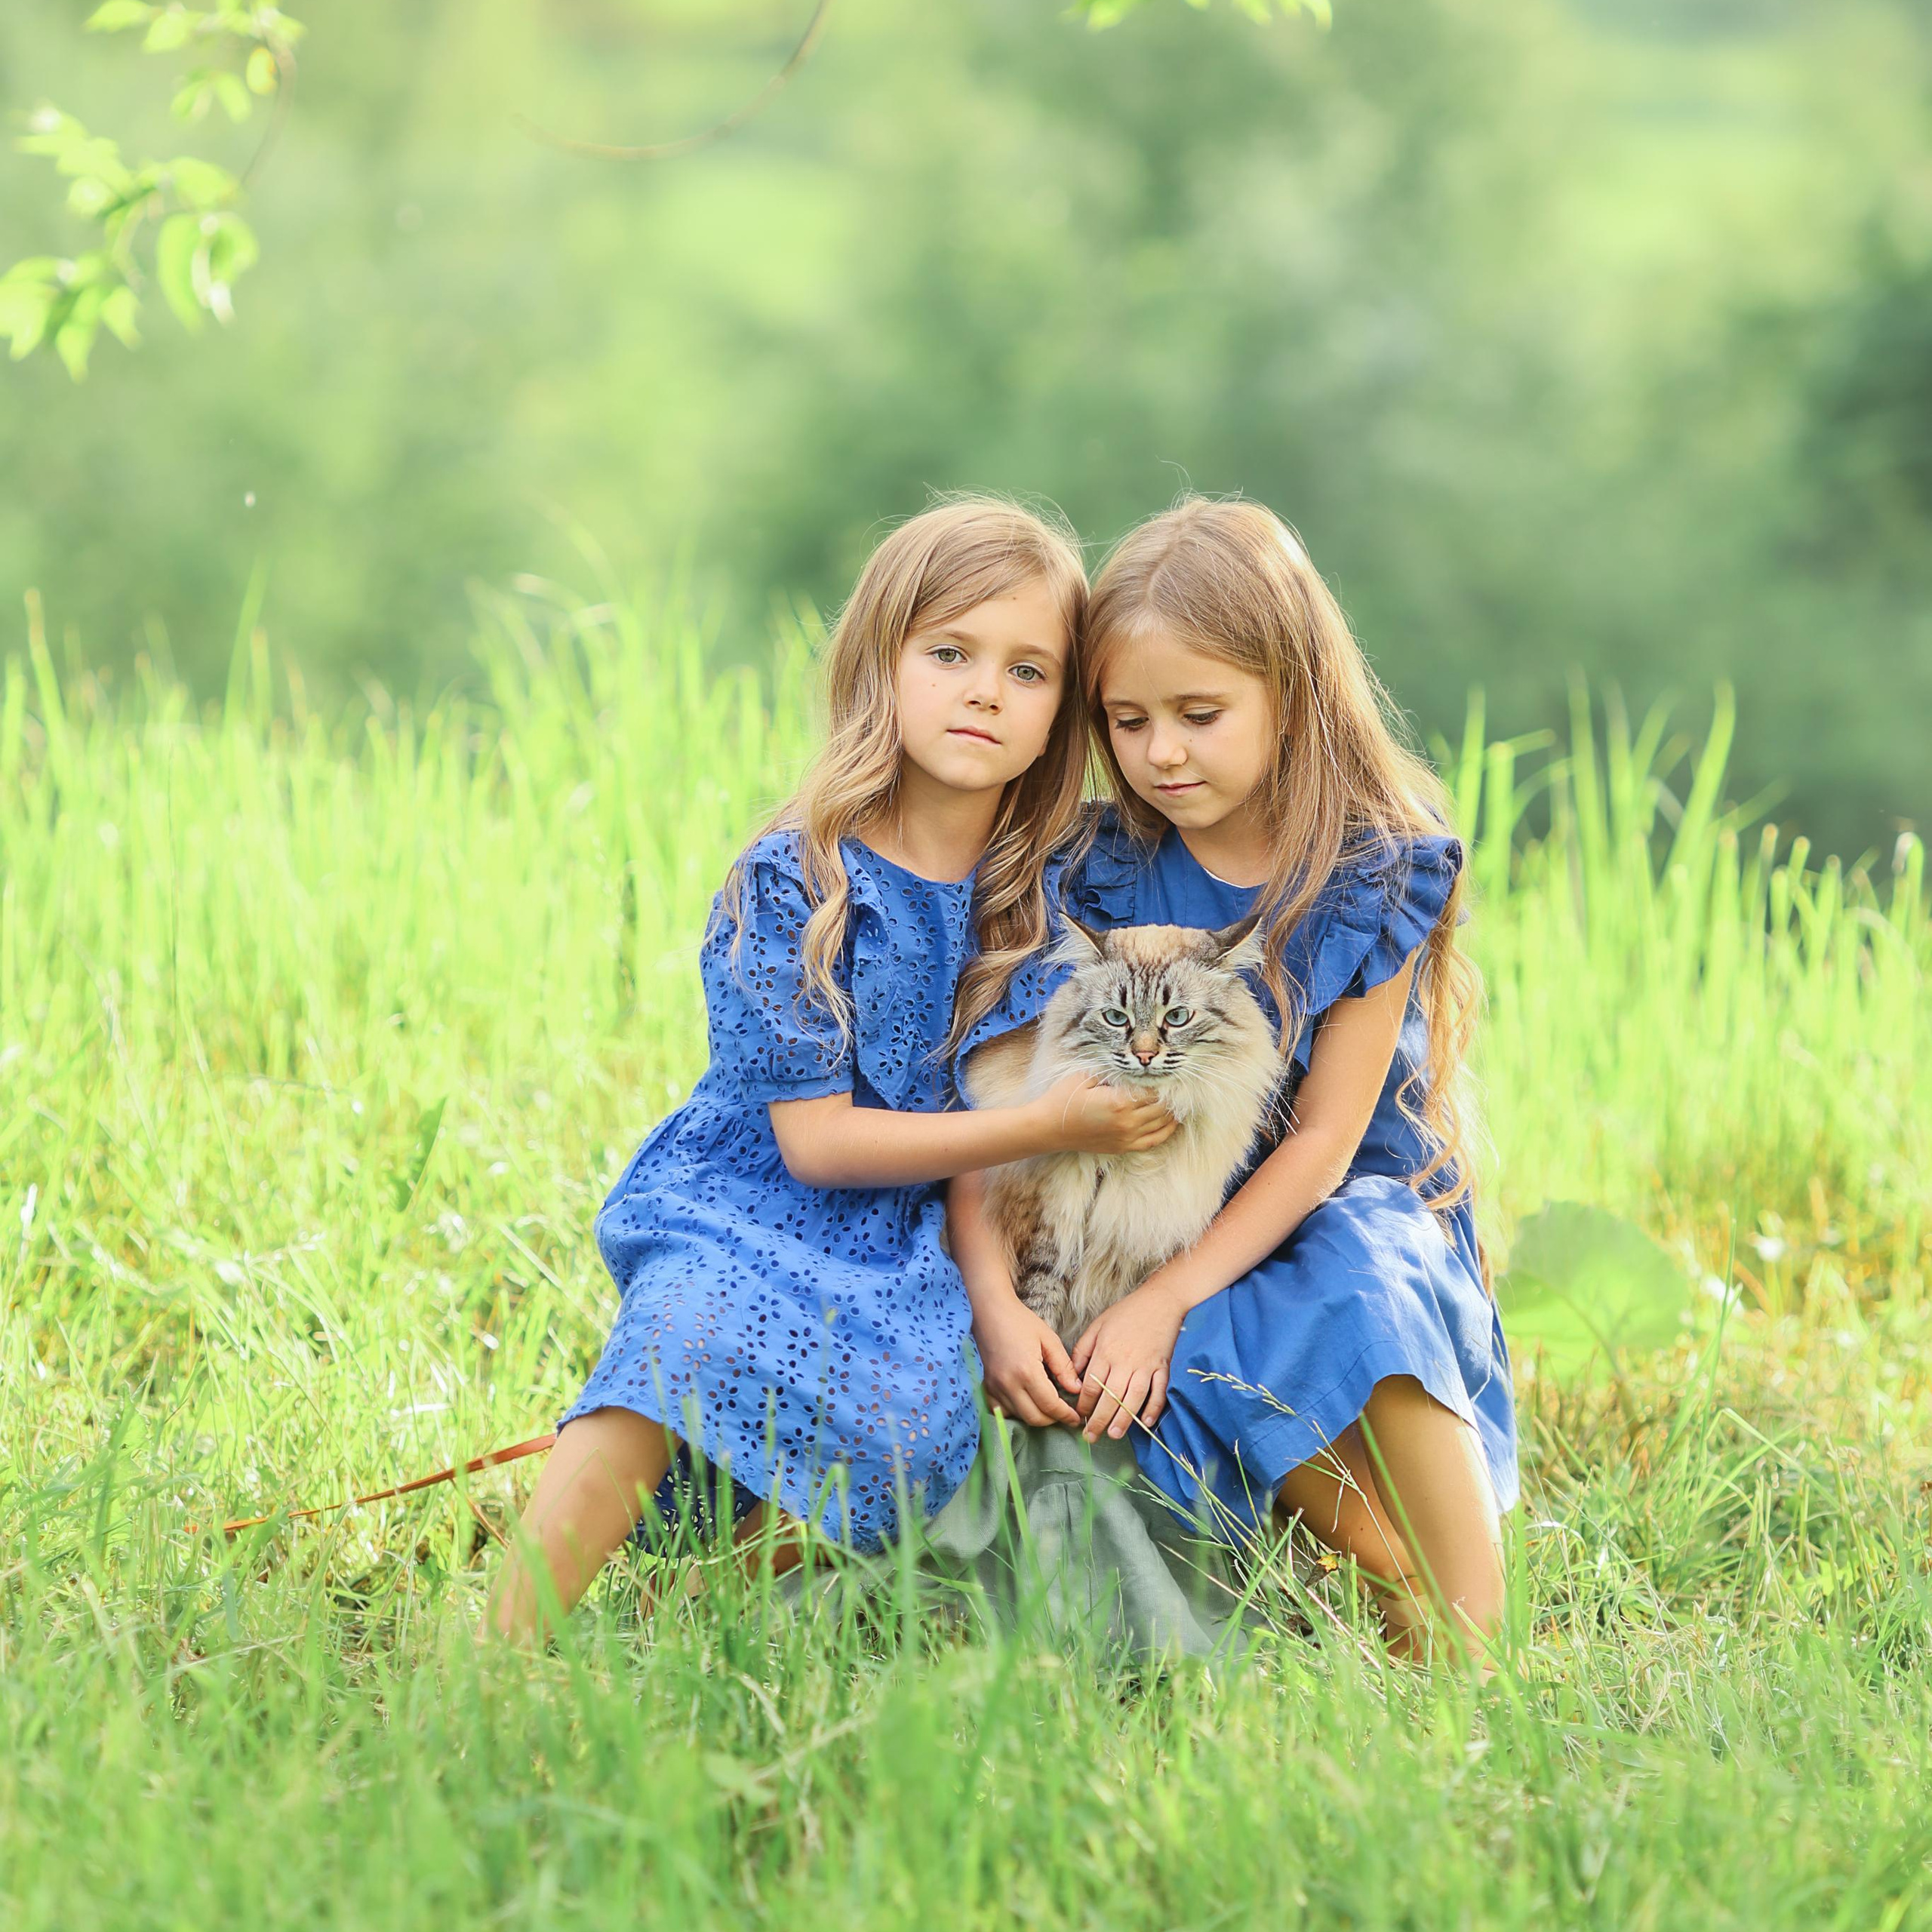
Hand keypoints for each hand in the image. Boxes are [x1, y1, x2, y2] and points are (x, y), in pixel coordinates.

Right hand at [975, 1294, 1082, 1427]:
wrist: (989, 1311)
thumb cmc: (1020, 1321)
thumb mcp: (1048, 1339)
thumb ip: (1063, 1367)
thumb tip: (1075, 1389)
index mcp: (1027, 1371)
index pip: (1050, 1405)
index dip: (1066, 1415)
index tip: (1076, 1418)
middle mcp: (1008, 1384)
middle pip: (1034, 1418)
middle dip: (1053, 1419)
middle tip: (1065, 1413)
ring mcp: (994, 1387)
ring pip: (1018, 1417)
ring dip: (1035, 1416)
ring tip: (1047, 1406)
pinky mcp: (986, 1386)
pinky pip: (1001, 1411)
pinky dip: (1015, 1412)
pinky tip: (1025, 1402)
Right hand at [1034, 1072, 1177, 1156]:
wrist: (1048, 1129)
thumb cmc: (1063, 1099)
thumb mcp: (1085, 1076)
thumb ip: (1111, 1071)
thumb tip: (1132, 1066)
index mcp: (1119, 1102)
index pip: (1153, 1090)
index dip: (1162, 1080)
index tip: (1166, 1072)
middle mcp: (1127, 1122)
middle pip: (1162, 1107)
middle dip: (1170, 1096)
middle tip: (1175, 1085)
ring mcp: (1126, 1137)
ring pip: (1161, 1124)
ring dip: (1172, 1112)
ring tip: (1178, 1100)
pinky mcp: (1123, 1147)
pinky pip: (1153, 1141)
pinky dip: (1166, 1131)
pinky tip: (1173, 1122)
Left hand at [1071, 1284, 1186, 1441]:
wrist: (1160, 1301)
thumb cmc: (1126, 1313)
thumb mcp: (1097, 1326)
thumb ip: (1083, 1350)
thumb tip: (1072, 1375)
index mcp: (1106, 1352)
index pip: (1091, 1385)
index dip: (1083, 1404)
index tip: (1078, 1416)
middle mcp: (1124, 1362)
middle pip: (1110, 1397)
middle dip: (1099, 1420)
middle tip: (1091, 1437)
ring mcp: (1146, 1366)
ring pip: (1133, 1398)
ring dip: (1124, 1419)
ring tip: (1114, 1435)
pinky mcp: (1163, 1367)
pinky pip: (1159, 1392)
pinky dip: (1154, 1408)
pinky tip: (1146, 1422)